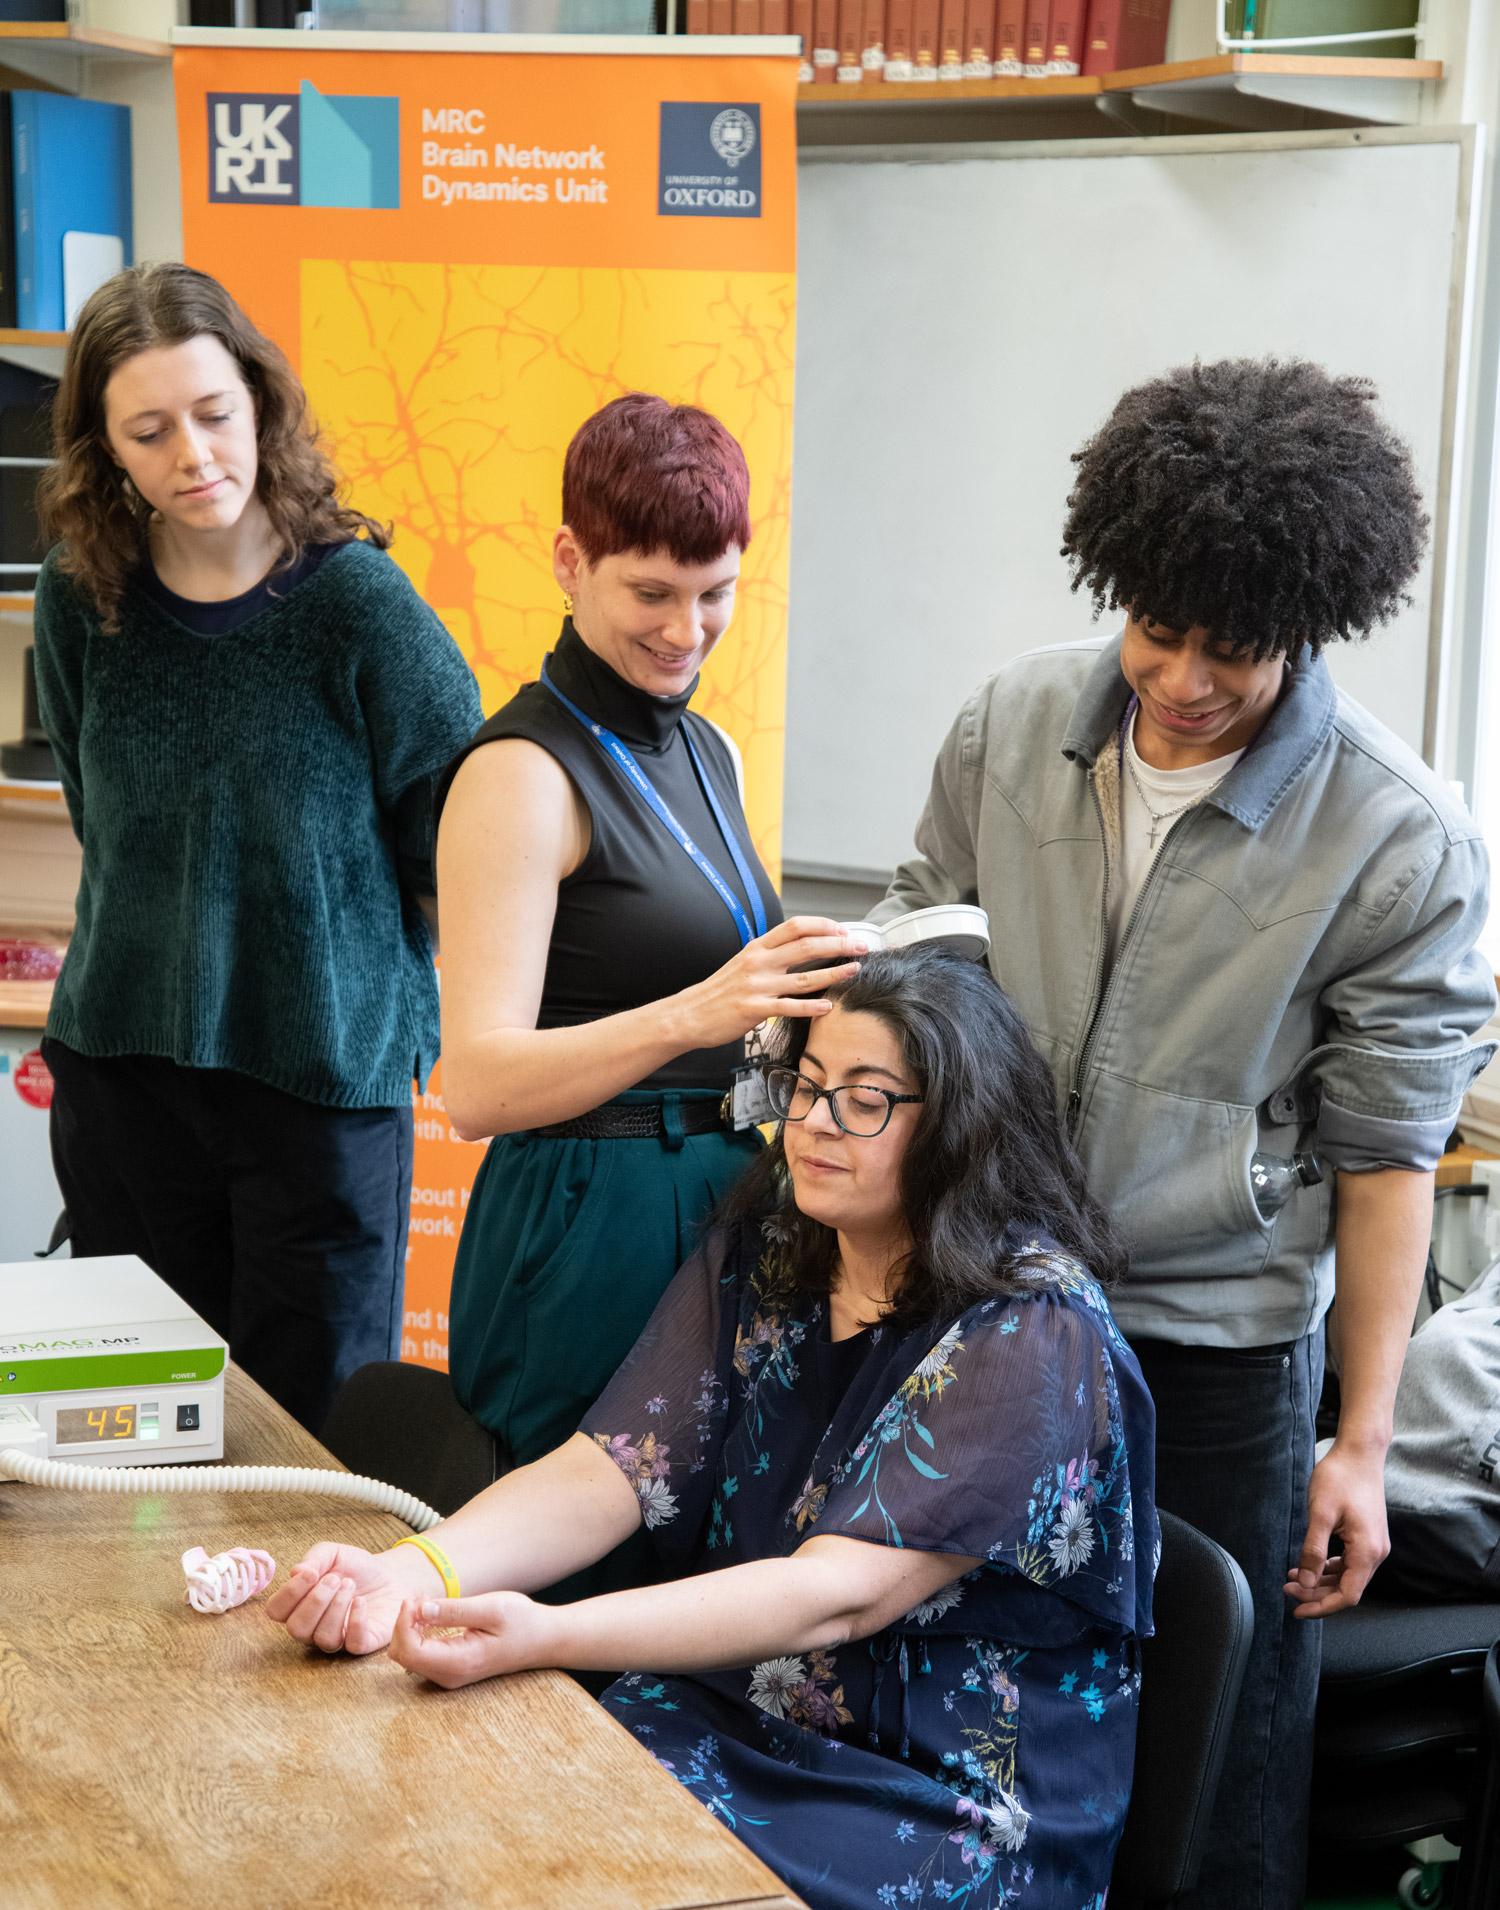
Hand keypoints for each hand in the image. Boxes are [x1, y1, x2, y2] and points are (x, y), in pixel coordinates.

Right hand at [265, 1540, 443, 1654]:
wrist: (391, 1576)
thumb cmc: (356, 1567)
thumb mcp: (333, 1553)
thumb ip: (314, 1558)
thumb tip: (296, 1572)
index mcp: (298, 1606)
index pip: (276, 1611)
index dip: (288, 1593)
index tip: (310, 1573)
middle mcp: (312, 1628)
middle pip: (297, 1629)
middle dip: (316, 1600)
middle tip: (335, 1579)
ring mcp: (336, 1639)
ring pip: (324, 1639)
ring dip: (337, 1607)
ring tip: (351, 1586)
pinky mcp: (361, 1644)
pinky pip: (352, 1644)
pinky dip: (357, 1621)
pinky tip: (361, 1602)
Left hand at [388, 1590, 559, 1689]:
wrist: (543, 1640)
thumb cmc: (522, 1622)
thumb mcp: (491, 1608)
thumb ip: (454, 1611)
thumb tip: (420, 1609)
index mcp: (458, 1663)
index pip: (409, 1650)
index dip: (403, 1622)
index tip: (417, 1597)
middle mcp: (449, 1676)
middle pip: (402, 1655)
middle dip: (403, 1624)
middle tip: (422, 1597)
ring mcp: (449, 1676)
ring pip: (408, 1655)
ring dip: (410, 1627)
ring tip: (428, 1602)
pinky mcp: (450, 1669)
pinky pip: (420, 1655)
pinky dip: (418, 1633)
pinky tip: (433, 1614)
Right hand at [673, 916, 864, 1050]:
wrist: (691, 1013)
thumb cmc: (721, 990)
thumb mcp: (744, 962)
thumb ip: (771, 953)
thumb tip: (801, 946)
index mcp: (758, 947)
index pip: (796, 926)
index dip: (823, 925)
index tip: (844, 930)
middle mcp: (759, 962)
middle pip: (806, 946)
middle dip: (839, 944)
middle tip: (861, 947)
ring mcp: (757, 986)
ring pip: (804, 977)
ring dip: (834, 973)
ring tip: (854, 970)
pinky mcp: (755, 1009)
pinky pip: (789, 1007)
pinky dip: (811, 1007)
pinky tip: (828, 1006)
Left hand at [1283, 1441, 1390, 1617]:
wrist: (1360, 1453)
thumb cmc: (1339, 1477)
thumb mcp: (1320, 1513)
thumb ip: (1313, 1551)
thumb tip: (1304, 1584)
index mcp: (1368, 1552)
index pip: (1347, 1596)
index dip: (1321, 1607)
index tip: (1296, 1610)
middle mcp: (1376, 1553)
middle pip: (1347, 1589)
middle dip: (1316, 1594)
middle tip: (1287, 1590)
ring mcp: (1374, 1545)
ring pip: (1348, 1577)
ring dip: (1321, 1582)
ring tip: (1293, 1577)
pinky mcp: (1368, 1537)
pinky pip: (1349, 1563)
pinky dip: (1329, 1567)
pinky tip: (1309, 1564)